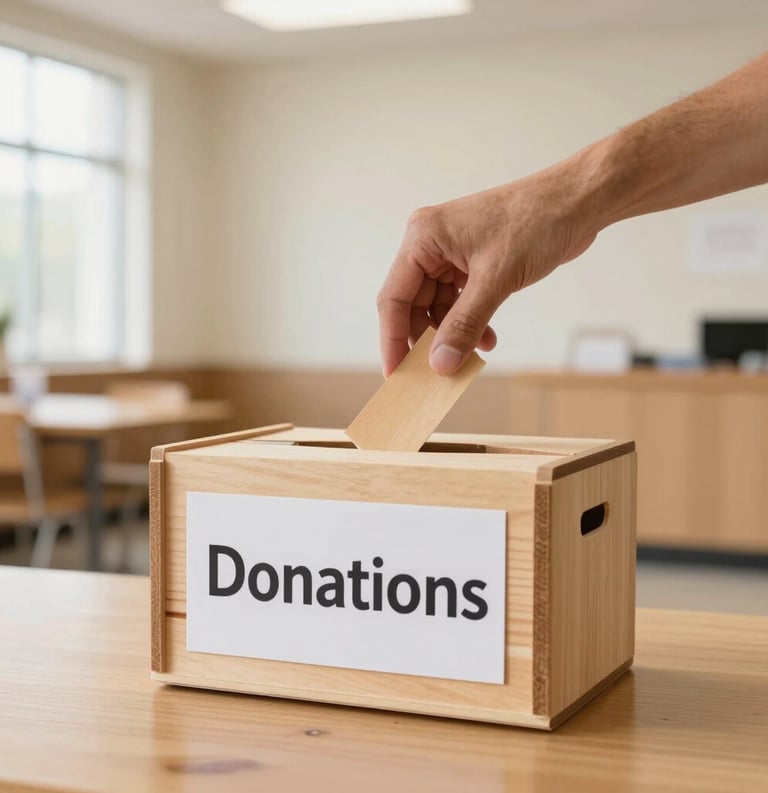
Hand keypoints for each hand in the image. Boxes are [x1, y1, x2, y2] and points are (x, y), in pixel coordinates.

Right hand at [377, 162, 600, 375]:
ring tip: (470, 357)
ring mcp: (452, 253)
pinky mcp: (472, 262)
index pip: (394, 297)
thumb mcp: (496, 280)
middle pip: (414, 305)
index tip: (396, 374)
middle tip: (437, 373)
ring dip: (453, 334)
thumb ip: (464, 324)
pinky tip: (487, 340)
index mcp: (423, 238)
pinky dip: (470, 323)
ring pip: (438, 307)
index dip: (393, 339)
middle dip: (428, 340)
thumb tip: (440, 364)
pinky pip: (460, 301)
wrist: (577, 201)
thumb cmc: (536, 222)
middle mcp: (431, 244)